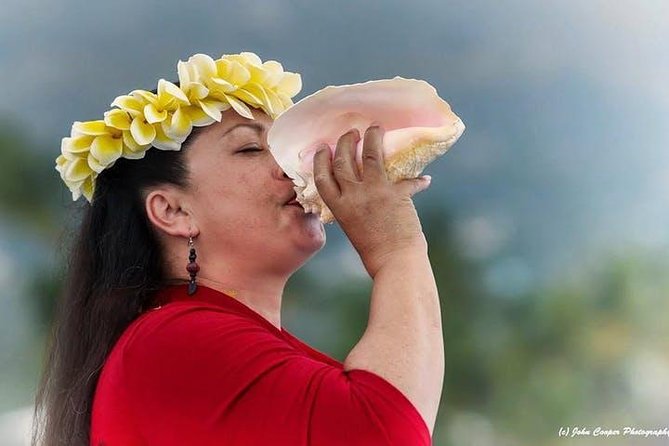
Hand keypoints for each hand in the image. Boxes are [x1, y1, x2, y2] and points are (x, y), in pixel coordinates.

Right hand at [313, 126, 431, 276]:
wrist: (395, 263)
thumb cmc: (374, 253)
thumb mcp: (353, 228)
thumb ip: (353, 208)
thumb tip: (362, 194)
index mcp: (339, 207)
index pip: (322, 177)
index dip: (320, 160)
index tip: (322, 148)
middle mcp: (352, 196)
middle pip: (342, 160)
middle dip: (344, 142)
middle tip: (350, 132)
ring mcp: (374, 192)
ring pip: (369, 154)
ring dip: (372, 138)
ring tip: (375, 128)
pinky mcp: (396, 193)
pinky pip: (408, 179)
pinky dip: (418, 180)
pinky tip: (425, 181)